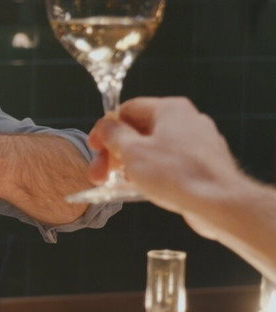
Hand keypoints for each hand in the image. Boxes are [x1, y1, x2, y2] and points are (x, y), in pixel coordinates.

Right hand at [88, 97, 242, 236]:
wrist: (217, 202)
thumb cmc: (175, 173)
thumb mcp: (131, 151)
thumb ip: (113, 134)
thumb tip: (105, 126)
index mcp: (170, 109)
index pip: (127, 110)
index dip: (106, 129)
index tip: (94, 148)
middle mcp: (187, 120)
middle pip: (140, 131)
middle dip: (115, 153)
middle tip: (100, 174)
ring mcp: (199, 143)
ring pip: (154, 148)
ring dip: (131, 164)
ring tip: (119, 183)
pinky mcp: (204, 164)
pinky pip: (170, 163)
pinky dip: (152, 172)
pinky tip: (142, 188)